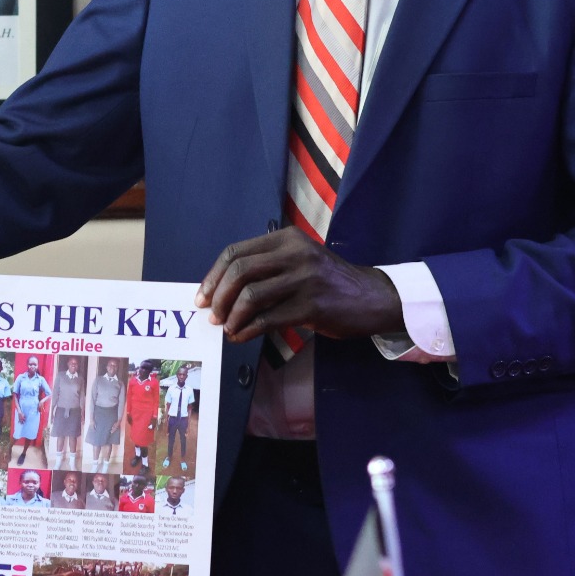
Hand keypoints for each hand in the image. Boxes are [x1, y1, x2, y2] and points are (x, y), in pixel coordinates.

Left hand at [194, 227, 403, 344]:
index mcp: (286, 239)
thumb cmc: (328, 281)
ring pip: (251, 297)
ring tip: (228, 328)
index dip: (213, 276)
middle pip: (239, 272)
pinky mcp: (313, 306)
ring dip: (231, 317)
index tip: (202, 296)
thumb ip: (266, 268)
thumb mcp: (298, 261)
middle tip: (212, 316)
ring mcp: (305, 279)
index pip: (235, 252)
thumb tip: (221, 293)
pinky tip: (242, 336)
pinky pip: (268, 319)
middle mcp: (295, 253)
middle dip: (218, 297)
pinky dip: (248, 330)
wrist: (373, 297)